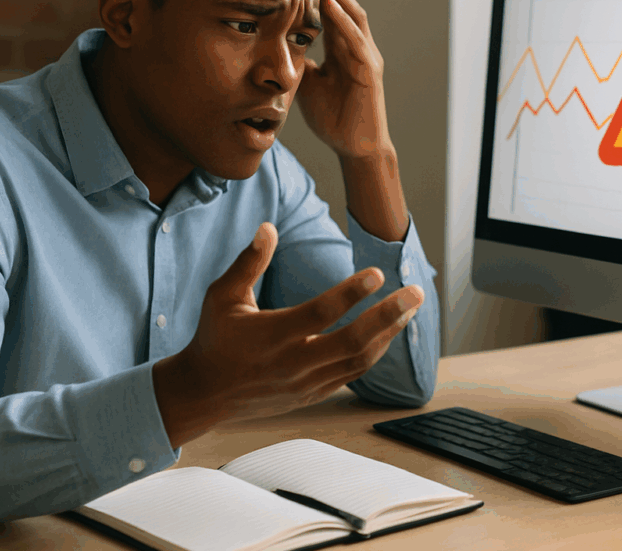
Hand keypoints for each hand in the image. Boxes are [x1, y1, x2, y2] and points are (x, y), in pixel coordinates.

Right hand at [153, 222, 423, 446]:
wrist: (205, 393)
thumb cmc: (214, 336)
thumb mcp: (221, 296)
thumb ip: (248, 262)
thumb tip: (269, 226)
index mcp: (271, 337)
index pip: (319, 313)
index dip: (350, 293)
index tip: (377, 273)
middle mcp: (293, 364)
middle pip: (352, 342)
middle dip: (388, 316)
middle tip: (416, 292)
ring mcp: (306, 384)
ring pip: (359, 360)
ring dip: (388, 333)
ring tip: (410, 308)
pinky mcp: (313, 395)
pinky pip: (352, 373)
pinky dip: (374, 352)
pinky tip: (388, 331)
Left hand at [297, 0, 392, 159]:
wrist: (355, 148)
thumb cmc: (333, 117)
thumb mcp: (306, 83)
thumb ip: (296, 62)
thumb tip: (272, 46)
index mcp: (342, 47)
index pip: (328, 7)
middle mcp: (356, 46)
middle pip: (342, 2)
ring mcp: (366, 57)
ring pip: (352, 15)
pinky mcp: (369, 73)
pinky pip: (356, 42)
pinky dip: (343, 23)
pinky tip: (329, 6)